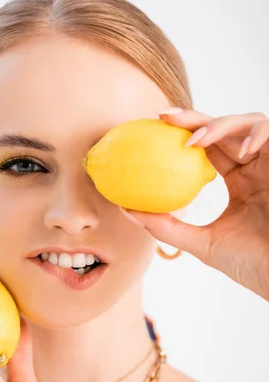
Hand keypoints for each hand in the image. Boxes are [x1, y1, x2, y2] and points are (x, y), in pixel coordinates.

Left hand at [121, 109, 268, 300]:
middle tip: (163, 117)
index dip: (184, 133)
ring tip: (194, 141)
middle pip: (222, 129)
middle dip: (193, 118)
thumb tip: (126, 210)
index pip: (209, 148)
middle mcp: (254, 168)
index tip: (153, 130)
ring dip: (218, 125)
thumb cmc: (249, 264)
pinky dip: (255, 133)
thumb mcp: (202, 244)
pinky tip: (240, 151)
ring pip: (246, 122)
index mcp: (238, 182)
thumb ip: (167, 227)